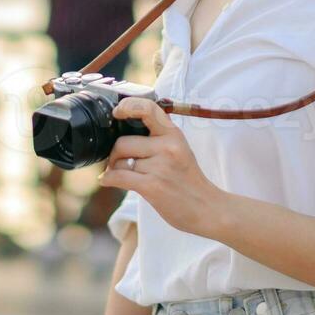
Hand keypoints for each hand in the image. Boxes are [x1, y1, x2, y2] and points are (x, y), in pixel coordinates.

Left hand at [98, 98, 221, 237]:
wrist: (207, 208)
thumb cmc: (189, 180)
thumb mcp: (179, 150)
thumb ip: (158, 138)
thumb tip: (124, 131)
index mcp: (174, 134)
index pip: (148, 109)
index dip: (127, 106)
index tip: (117, 112)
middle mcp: (168, 146)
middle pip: (123, 141)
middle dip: (114, 154)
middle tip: (117, 162)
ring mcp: (160, 166)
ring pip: (119, 161)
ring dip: (113, 169)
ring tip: (119, 174)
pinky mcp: (152, 186)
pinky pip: (118, 177)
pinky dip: (108, 179)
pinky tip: (107, 181)